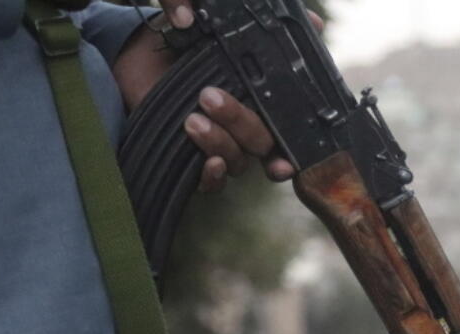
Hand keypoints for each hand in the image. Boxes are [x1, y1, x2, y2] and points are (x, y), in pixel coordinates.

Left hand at [157, 1, 324, 191]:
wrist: (144, 54)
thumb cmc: (190, 42)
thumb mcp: (226, 28)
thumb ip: (266, 29)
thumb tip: (316, 23)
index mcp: (262, 106)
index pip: (288, 134)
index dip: (294, 148)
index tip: (289, 156)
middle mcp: (245, 132)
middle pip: (260, 144)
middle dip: (241, 124)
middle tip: (210, 97)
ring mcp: (221, 148)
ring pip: (237, 161)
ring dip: (219, 142)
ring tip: (193, 118)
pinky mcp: (193, 161)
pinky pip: (212, 183)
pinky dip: (213, 176)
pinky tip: (207, 161)